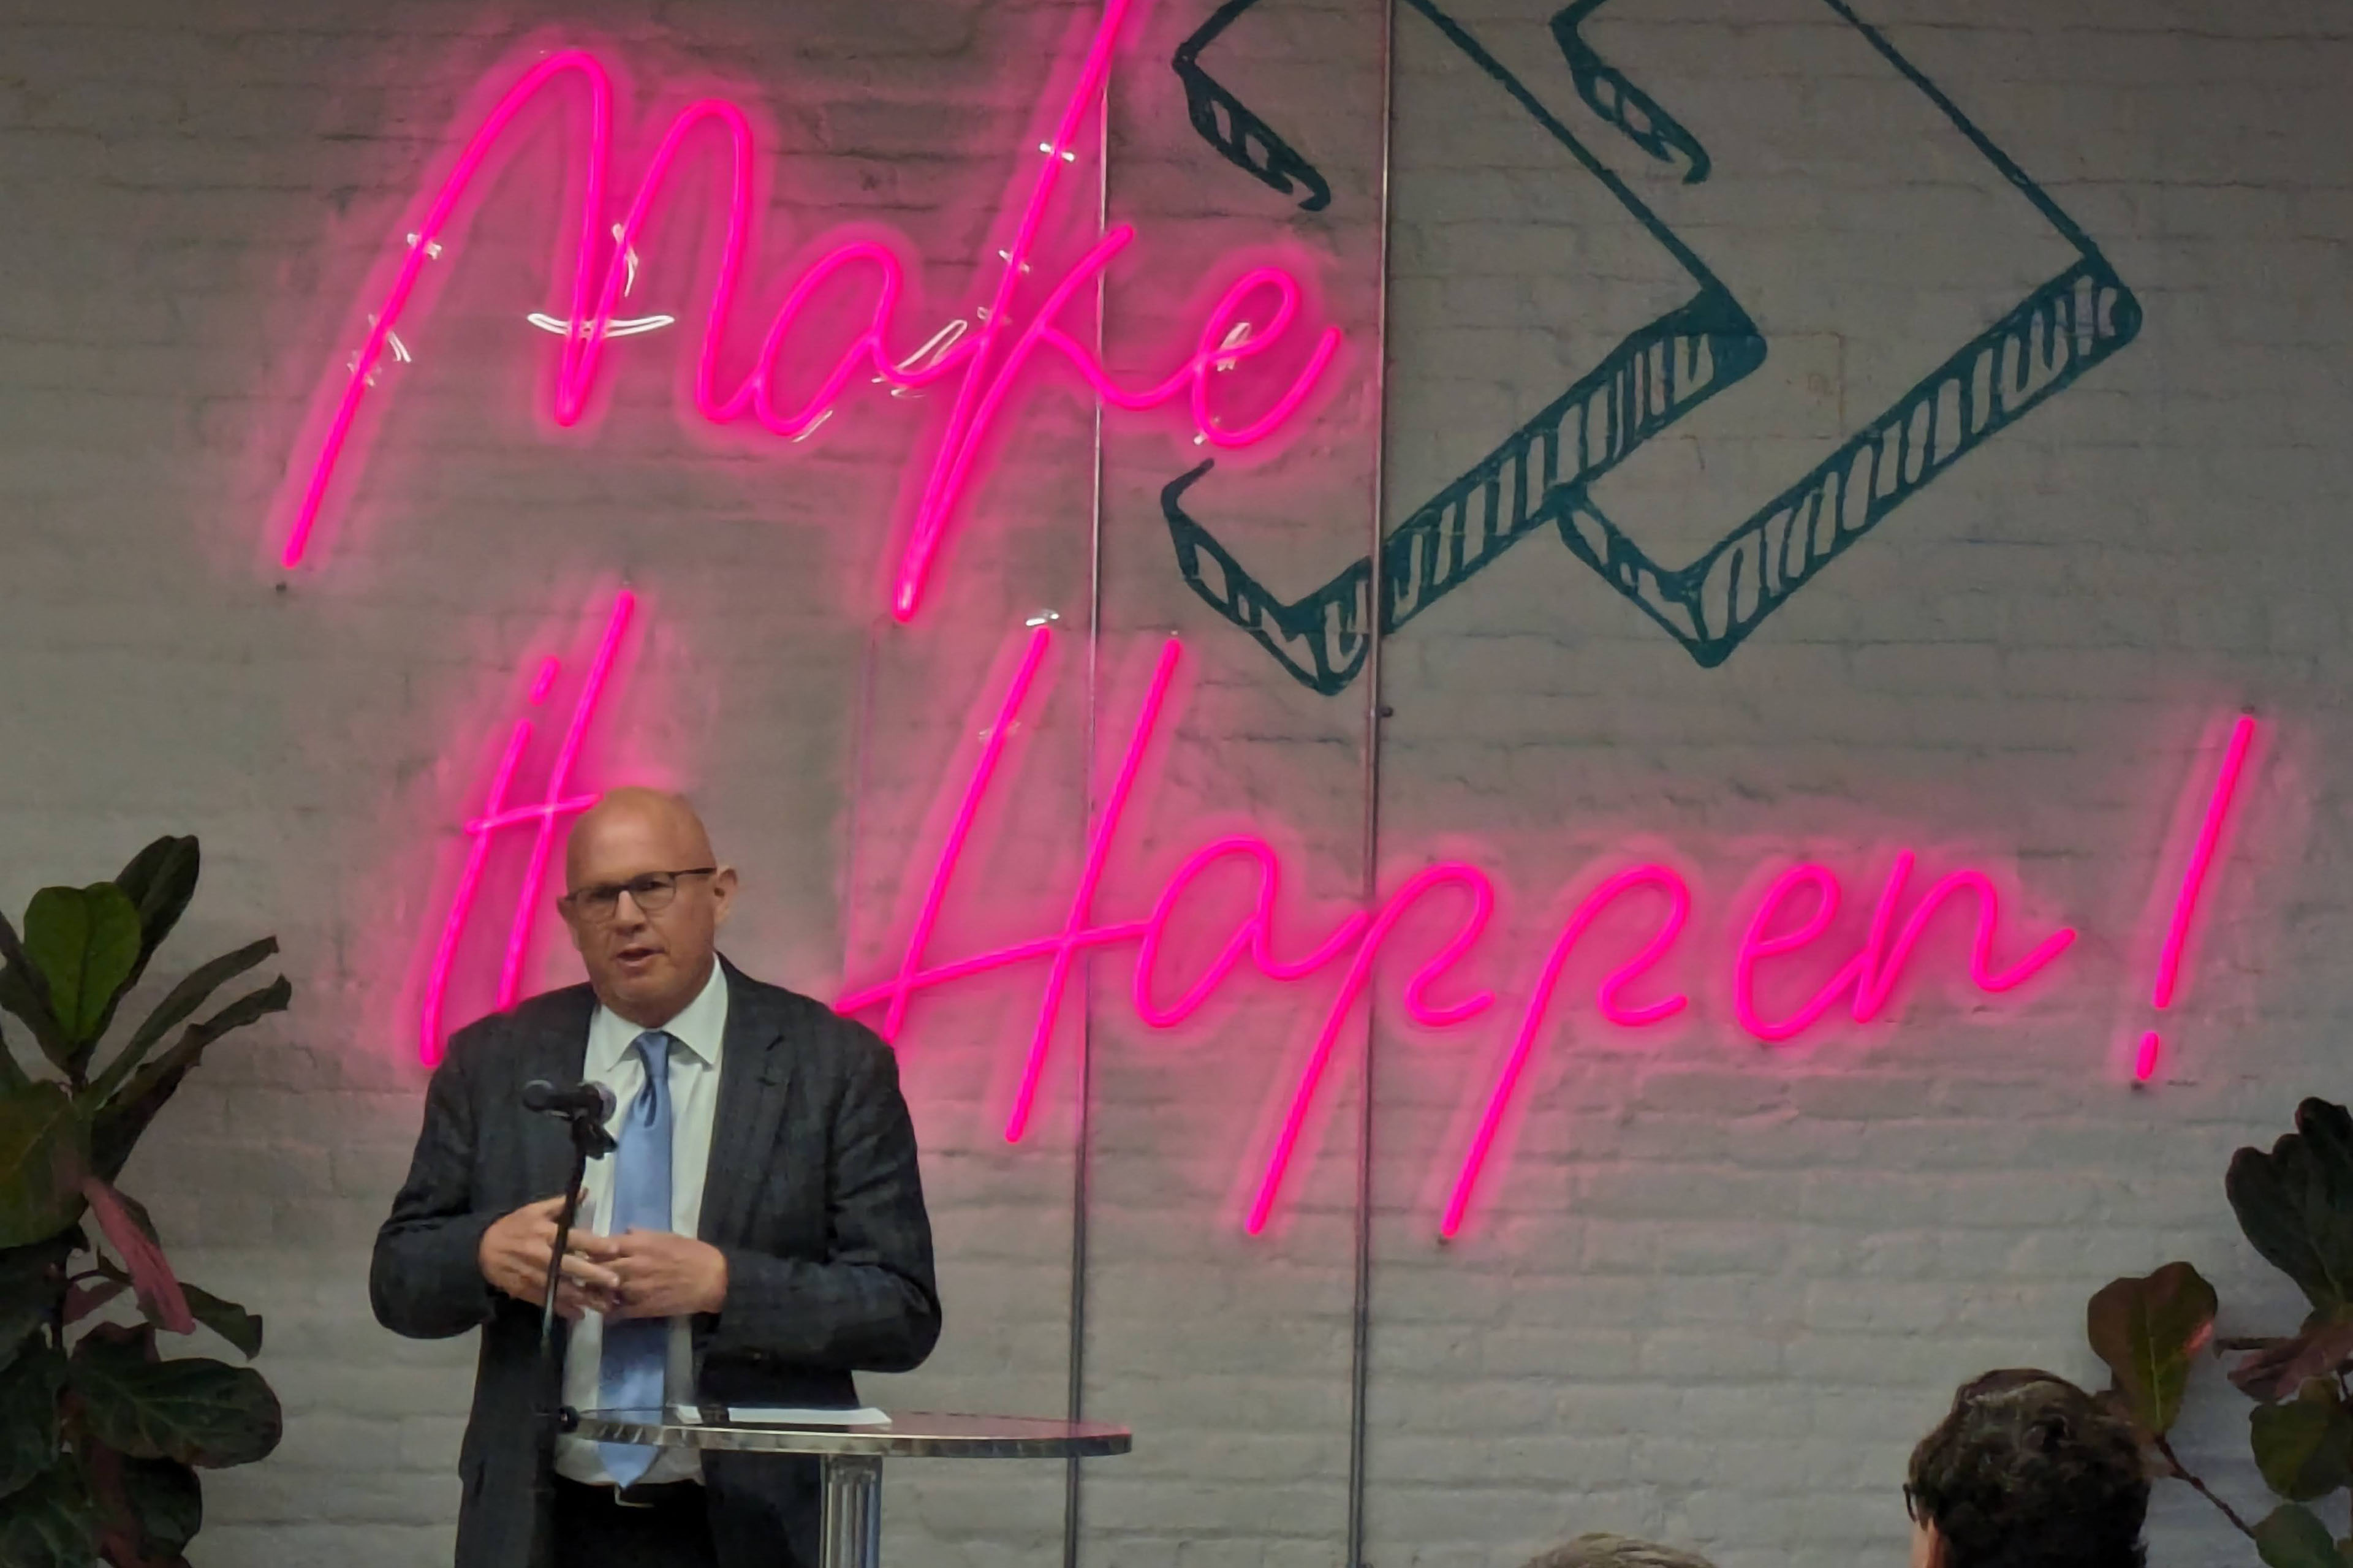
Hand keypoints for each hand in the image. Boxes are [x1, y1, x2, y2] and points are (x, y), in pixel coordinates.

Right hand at [478, 1194, 620, 1319]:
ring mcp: (534, 1276)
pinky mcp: (526, 1291)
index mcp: (545, 1234)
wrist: (481, 1250)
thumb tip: (584, 1192)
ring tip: (605, 1305)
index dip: (595, 1244)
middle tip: (616, 1282)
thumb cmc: (512, 1227)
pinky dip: (563, 1309)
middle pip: (571, 1267)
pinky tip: (580, 1314)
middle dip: (594, 1275)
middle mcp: (541, 1256)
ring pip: (562, 1289)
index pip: (574, 1239)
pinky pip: (547, 1301)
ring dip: (584, 1297)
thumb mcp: (532, 1210)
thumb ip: (559, 1204)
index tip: (615, 1249)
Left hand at [575, 1229, 727, 1318]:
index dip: (592, 1249)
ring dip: (595, 1291)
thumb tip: (625, 1233)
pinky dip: (608, 1310)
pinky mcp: (640, 1308)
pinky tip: (607, 1309)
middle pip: (596, 1268)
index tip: (587, 1252)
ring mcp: (634, 1288)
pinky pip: (615, 1311)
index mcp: (638, 1245)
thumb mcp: (668, 1236)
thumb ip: (643, 1235)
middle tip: (583, 1273)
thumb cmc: (692, 1253)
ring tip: (592, 1291)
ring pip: (601, 1290)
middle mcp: (632, 1265)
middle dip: (588, 1270)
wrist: (712, 1279)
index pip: (602, 1245)